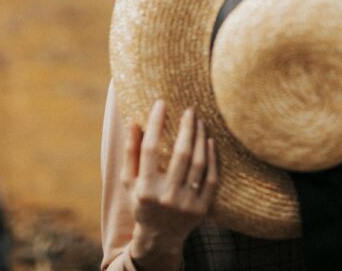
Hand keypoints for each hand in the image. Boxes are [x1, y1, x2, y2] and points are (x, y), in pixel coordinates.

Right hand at [123, 99, 217, 268]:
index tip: (161, 103)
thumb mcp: (129, 181)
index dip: (156, 124)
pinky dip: (212, 158)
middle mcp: (166, 197)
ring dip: (200, 138)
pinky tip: (209, 141)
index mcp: (145, 189)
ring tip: (199, 121)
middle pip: (181, 154)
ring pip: (198, 164)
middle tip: (190, 110)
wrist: (160, 237)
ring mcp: (186, 204)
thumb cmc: (142, 202)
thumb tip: (133, 122)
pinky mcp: (202, 209)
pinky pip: (211, 178)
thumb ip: (130, 152)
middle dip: (186, 128)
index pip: (150, 149)